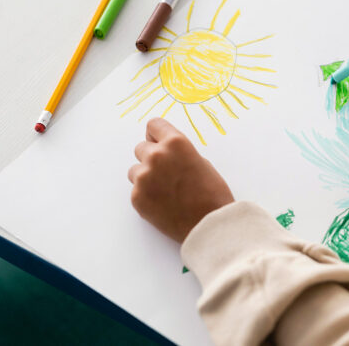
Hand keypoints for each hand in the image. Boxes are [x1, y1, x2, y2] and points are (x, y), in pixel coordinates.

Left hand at [128, 118, 233, 242]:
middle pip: (141, 147)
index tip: (159, 142)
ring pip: (135, 170)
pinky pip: (136, 189)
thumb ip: (178, 152)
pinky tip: (163, 202)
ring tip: (166, 190)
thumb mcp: (200, 161)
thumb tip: (163, 150)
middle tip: (166, 172)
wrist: (209, 224)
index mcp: (175, 143)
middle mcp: (156, 156)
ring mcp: (144, 177)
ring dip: (146, 176)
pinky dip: (146, 194)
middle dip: (151, 157)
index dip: (157, 135)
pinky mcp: (137, 197)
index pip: (153, 125)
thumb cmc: (212, 193)